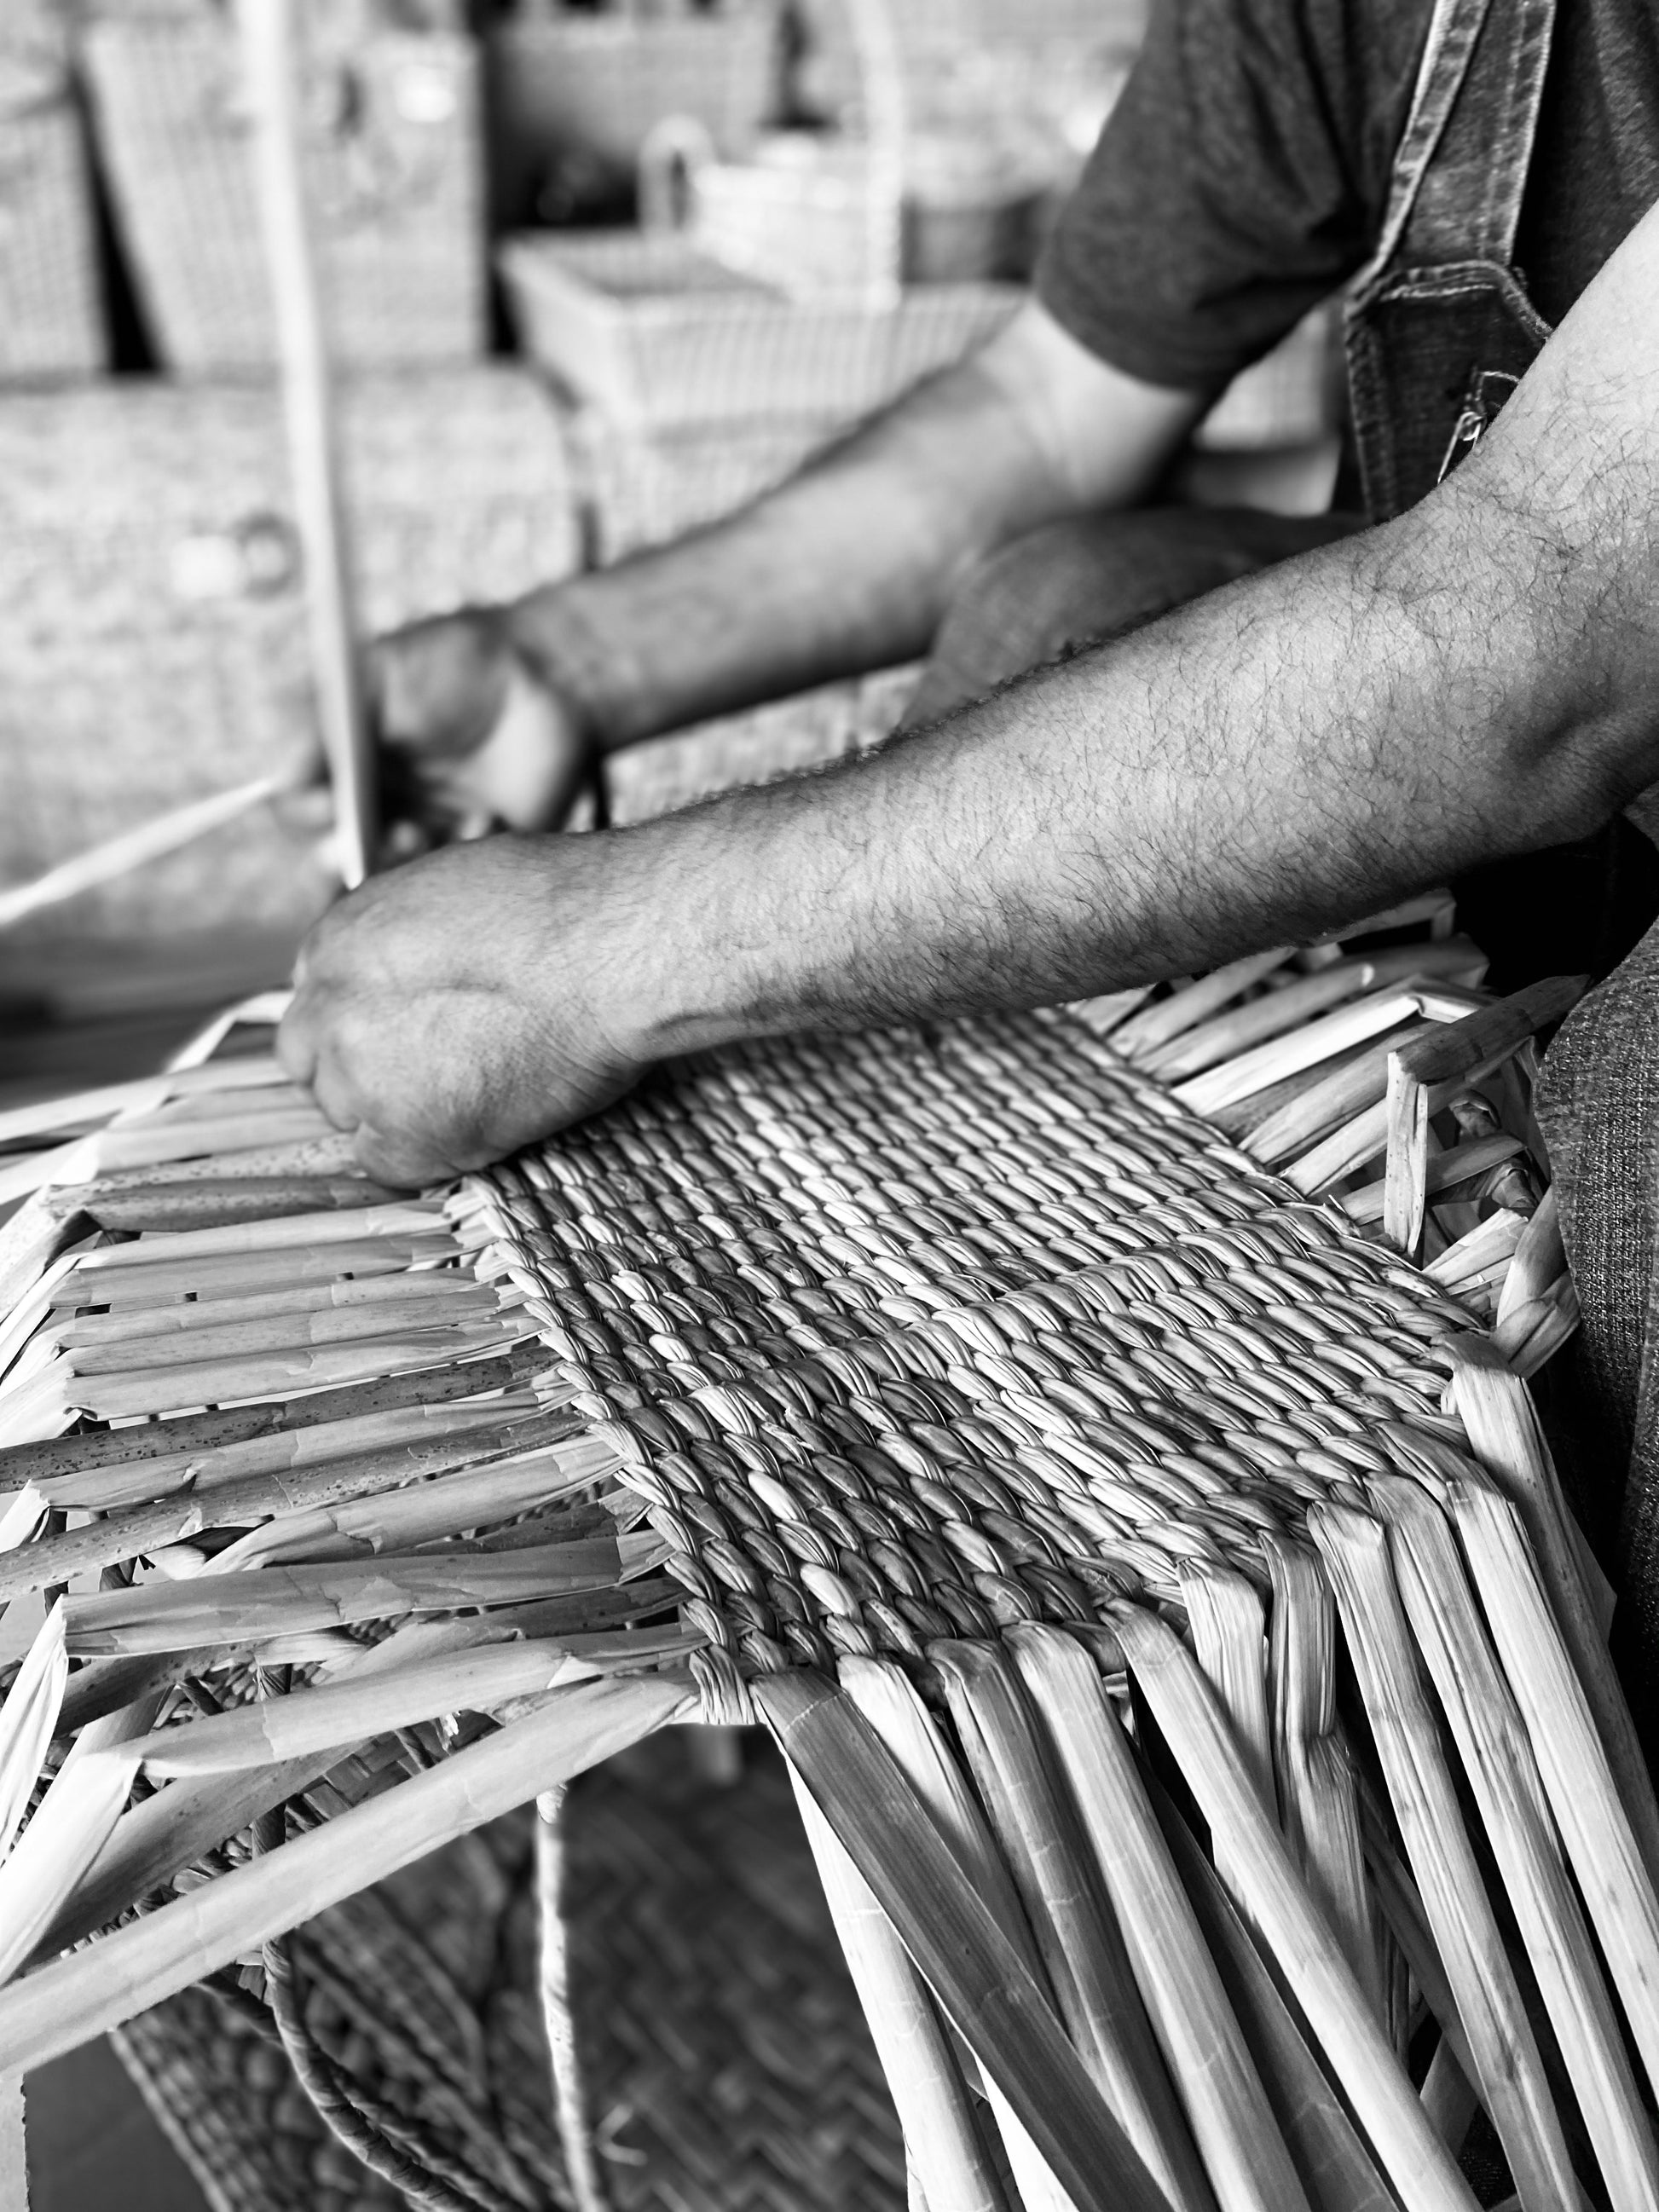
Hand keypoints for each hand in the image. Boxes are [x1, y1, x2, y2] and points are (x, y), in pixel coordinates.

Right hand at [277, 607, 594, 866]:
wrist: (551, 678)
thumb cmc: (459, 661)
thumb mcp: (380, 675)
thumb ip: (325, 724)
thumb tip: (278, 779)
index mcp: (344, 763)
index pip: (300, 806)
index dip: (306, 816)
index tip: (330, 809)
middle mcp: (377, 805)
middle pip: (334, 858)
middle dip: (342, 860)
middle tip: (367, 844)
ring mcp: (425, 834)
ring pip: (388, 883)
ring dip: (400, 866)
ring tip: (425, 831)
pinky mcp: (474, 858)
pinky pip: (451, 890)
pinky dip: (462, 858)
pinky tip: (487, 817)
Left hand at [277, 834, 649, 1186]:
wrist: (607, 953)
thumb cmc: (561, 907)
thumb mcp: (454, 889)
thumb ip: (408, 939)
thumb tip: (420, 965)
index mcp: (338, 938)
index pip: (318, 1002)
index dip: (366, 1020)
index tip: (404, 1030)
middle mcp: (331, 1006)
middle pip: (314, 1063)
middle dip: (364, 1069)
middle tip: (434, 1067)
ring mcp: (361, 1074)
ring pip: (351, 1115)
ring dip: (399, 1111)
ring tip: (475, 1088)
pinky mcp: (405, 1134)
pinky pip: (391, 1167)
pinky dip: (431, 1155)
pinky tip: (479, 1121)